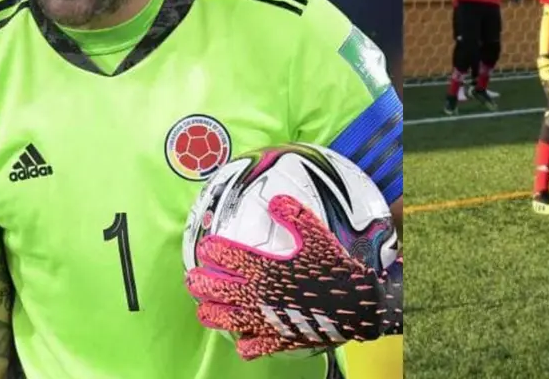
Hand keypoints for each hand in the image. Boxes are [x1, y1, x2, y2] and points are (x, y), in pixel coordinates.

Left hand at [187, 195, 401, 359]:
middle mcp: (259, 294)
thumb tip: (275, 201)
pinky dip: (244, 344)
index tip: (206, 248)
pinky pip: (252, 347)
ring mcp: (265, 319)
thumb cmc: (335, 269)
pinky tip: (242, 340)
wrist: (355, 304)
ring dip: (211, 313)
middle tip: (194, 278)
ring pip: (225, 320)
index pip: (227, 257)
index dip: (212, 251)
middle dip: (200, 283)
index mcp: (265, 267)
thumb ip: (294, 215)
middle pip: (216, 290)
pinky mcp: (277, 338)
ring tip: (204, 309)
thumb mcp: (316, 235)